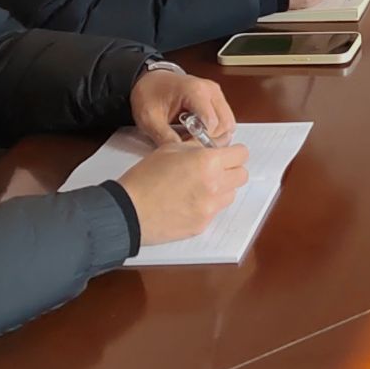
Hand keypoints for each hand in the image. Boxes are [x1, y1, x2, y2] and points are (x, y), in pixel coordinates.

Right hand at [119, 141, 250, 244]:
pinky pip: (215, 212)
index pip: (242, 154)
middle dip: (231, 170)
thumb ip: (198, 145)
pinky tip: (187, 203)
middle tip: (213, 170)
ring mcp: (210, 208)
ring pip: (230, 195)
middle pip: (242, 175)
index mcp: (208, 162)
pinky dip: (206, 206)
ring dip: (221, 189)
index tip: (226, 154)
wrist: (127, 210)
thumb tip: (216, 143)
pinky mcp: (202, 225)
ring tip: (197, 187)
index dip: (234, 152)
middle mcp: (214, 185)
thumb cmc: (144, 178)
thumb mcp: (170, 149)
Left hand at [130, 68, 236, 146]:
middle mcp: (210, 90)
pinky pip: (225, 119)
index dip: (203, 139)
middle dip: (211, 139)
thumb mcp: (150, 119)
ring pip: (229, 123)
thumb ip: (165, 137)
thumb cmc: (149, 93)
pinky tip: (198, 132)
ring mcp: (216, 93)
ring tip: (193, 137)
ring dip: (215, 135)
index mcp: (195, 90)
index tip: (188, 146)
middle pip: (225, 124)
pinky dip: (216, 130)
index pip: (213, 123)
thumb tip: (180, 153)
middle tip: (191, 144)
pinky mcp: (217, 99)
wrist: (150, 80)